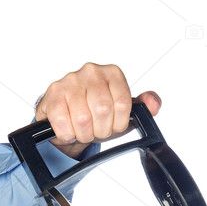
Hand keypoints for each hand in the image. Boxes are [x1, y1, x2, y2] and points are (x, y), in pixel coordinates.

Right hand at [34, 61, 161, 157]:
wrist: (66, 116)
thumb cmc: (95, 113)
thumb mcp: (123, 112)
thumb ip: (142, 107)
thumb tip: (153, 103)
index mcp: (112, 74)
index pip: (123, 104)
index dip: (118, 123)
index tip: (113, 125)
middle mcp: (92, 71)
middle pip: (103, 110)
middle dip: (101, 129)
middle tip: (96, 130)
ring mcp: (70, 80)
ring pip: (83, 119)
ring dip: (83, 133)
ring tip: (83, 130)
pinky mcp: (53, 94)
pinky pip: (63, 123)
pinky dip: (67, 134)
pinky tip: (69, 129)